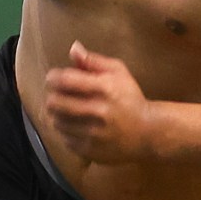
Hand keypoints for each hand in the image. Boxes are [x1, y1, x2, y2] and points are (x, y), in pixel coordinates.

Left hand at [43, 42, 156, 164]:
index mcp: (105, 88)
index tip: (52, 78)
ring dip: (58, 115)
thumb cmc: (130, 98)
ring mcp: (93, 133)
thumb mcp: (118, 72)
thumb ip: (93, 61)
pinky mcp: (90, 150)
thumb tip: (73, 48)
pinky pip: (64, 139)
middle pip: (55, 103)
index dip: (53, 78)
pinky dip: (66, 131)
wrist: (148, 132)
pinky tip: (76, 126)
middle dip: (52, 97)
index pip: (65, 80)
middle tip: (57, 95)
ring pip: (57, 122)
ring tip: (68, 111)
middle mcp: (98, 111)